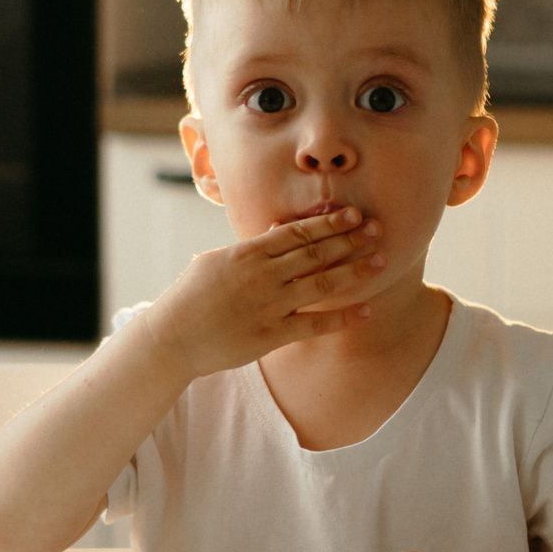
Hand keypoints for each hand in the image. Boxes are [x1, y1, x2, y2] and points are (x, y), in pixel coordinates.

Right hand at [139, 208, 383, 378]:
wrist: (171, 338)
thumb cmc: (192, 297)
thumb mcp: (217, 262)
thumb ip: (251, 248)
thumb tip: (276, 229)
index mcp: (247, 253)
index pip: (297, 232)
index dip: (329, 223)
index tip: (354, 214)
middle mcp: (261, 276)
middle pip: (315, 253)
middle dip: (350, 240)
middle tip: (379, 230)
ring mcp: (267, 306)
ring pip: (321, 284)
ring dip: (354, 271)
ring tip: (381, 261)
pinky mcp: (270, 336)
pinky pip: (313, 324)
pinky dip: (341, 317)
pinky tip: (365, 310)